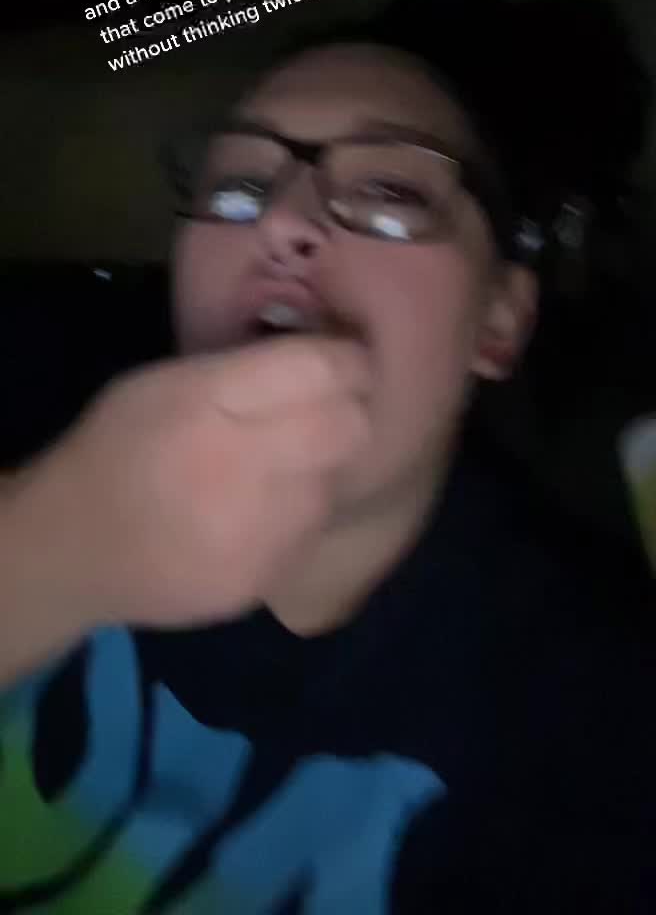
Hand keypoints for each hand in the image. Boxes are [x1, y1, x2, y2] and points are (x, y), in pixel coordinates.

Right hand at [39, 336, 371, 629]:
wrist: (70, 553)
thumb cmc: (116, 447)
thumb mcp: (161, 382)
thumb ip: (243, 368)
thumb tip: (322, 355)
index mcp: (208, 406)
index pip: (320, 370)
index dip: (345, 358)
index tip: (343, 355)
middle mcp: (242, 470)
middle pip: (348, 427)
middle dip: (345, 409)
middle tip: (320, 407)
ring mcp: (258, 534)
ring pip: (336, 480)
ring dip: (321, 464)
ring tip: (279, 463)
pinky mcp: (264, 580)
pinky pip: (312, 530)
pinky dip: (298, 512)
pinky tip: (259, 509)